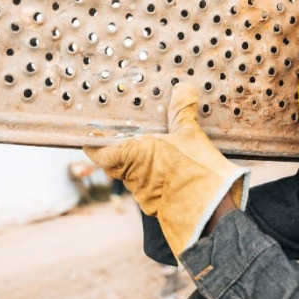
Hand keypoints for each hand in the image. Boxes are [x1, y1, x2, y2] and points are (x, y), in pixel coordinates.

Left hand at [84, 84, 248, 254]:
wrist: (208, 210)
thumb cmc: (192, 168)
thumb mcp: (189, 134)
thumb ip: (182, 111)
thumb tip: (183, 88)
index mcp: (130, 154)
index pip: (97, 152)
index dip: (93, 144)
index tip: (91, 136)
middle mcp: (131, 175)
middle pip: (115, 162)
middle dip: (121, 150)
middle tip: (128, 136)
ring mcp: (142, 193)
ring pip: (133, 175)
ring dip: (140, 165)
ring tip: (154, 150)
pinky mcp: (156, 205)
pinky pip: (149, 187)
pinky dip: (155, 177)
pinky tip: (170, 169)